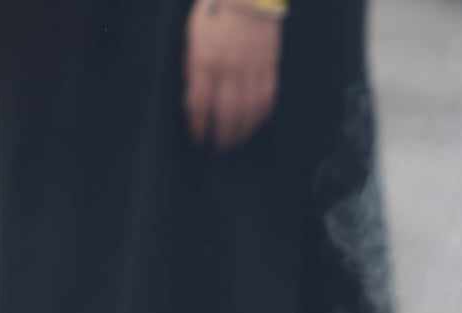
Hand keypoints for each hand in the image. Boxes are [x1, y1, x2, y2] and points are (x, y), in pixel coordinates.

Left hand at [185, 0, 281, 149]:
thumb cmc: (214, 11)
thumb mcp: (193, 36)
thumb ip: (193, 67)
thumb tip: (194, 96)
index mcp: (205, 61)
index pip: (199, 104)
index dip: (198, 126)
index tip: (198, 138)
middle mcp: (228, 69)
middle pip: (226, 114)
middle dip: (222, 136)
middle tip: (218, 149)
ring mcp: (251, 69)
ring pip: (248, 111)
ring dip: (242, 132)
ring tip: (236, 142)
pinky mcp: (269, 67)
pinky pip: (266, 99)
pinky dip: (260, 116)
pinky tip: (255, 124)